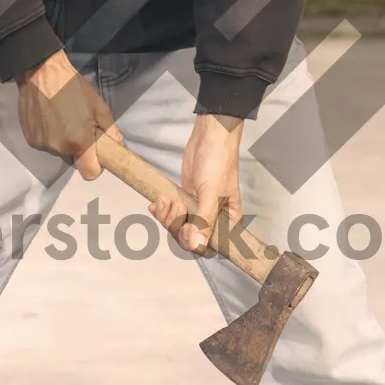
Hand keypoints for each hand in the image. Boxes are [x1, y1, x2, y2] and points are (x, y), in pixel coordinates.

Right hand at [16, 50, 121, 180]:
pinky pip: (46, 144)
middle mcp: (59, 149)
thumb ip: (111, 131)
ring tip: (62, 118)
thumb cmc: (73, 88)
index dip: (94, 166)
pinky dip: (49, 136)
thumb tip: (117, 146)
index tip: (95, 154)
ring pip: (59, 151)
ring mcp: (42, 145)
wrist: (41, 73)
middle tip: (78, 126)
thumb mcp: (99, 107)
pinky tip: (49, 118)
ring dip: (63, 141)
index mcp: (79, 142)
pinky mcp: (30, 140)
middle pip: (73, 160)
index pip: (89, 173)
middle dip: (78, 148)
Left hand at [149, 112, 243, 253]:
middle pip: (189, 239)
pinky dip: (161, 211)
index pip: (212, 247)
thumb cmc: (219, 162)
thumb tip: (197, 246)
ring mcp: (197, 209)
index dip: (196, 245)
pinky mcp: (185, 199)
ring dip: (167, 217)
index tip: (186, 232)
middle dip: (177, 225)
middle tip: (177, 206)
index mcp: (228, 221)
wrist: (208, 136)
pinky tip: (156, 203)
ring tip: (165, 199)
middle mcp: (213, 218)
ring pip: (177, 227)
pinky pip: (170, 214)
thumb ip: (204, 221)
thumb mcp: (212, 193)